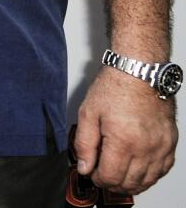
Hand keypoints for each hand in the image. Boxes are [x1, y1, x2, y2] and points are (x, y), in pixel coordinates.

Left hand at [75, 67, 176, 193]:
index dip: (98, 179)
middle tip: (102, 175)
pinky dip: (150, 175)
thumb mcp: (88, 113)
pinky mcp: (170, 142)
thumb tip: (84, 167)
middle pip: (129, 182)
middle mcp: (146, 147)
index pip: (111, 177)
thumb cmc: (115, 87)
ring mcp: (161, 146)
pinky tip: (139, 171)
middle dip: (112, 183)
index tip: (92, 173)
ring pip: (148, 180)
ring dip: (131, 183)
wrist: (139, 72)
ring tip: (118, 176)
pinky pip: (163, 169)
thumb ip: (84, 144)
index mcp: (123, 141)